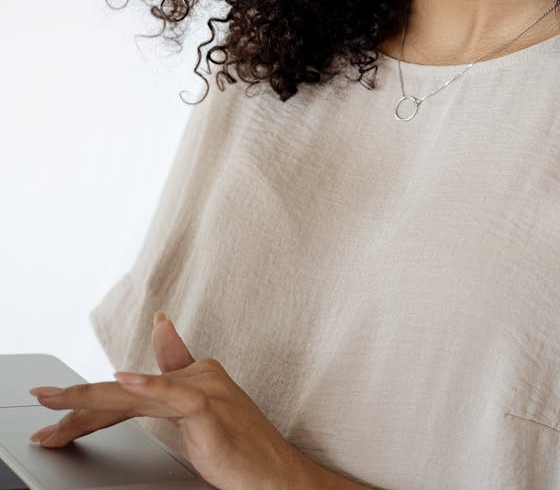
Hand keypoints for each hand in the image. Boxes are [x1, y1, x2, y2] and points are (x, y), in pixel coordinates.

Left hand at [28, 311, 312, 489]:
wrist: (277, 474)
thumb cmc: (241, 447)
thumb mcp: (201, 413)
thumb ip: (178, 371)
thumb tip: (161, 326)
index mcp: (192, 377)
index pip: (130, 391)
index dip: (89, 400)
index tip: (53, 403)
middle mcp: (196, 376)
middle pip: (126, 391)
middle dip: (78, 399)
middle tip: (41, 399)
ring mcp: (203, 389)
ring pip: (137, 393)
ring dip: (91, 400)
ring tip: (59, 401)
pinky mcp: (209, 408)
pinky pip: (173, 395)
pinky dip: (148, 386)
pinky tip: (124, 381)